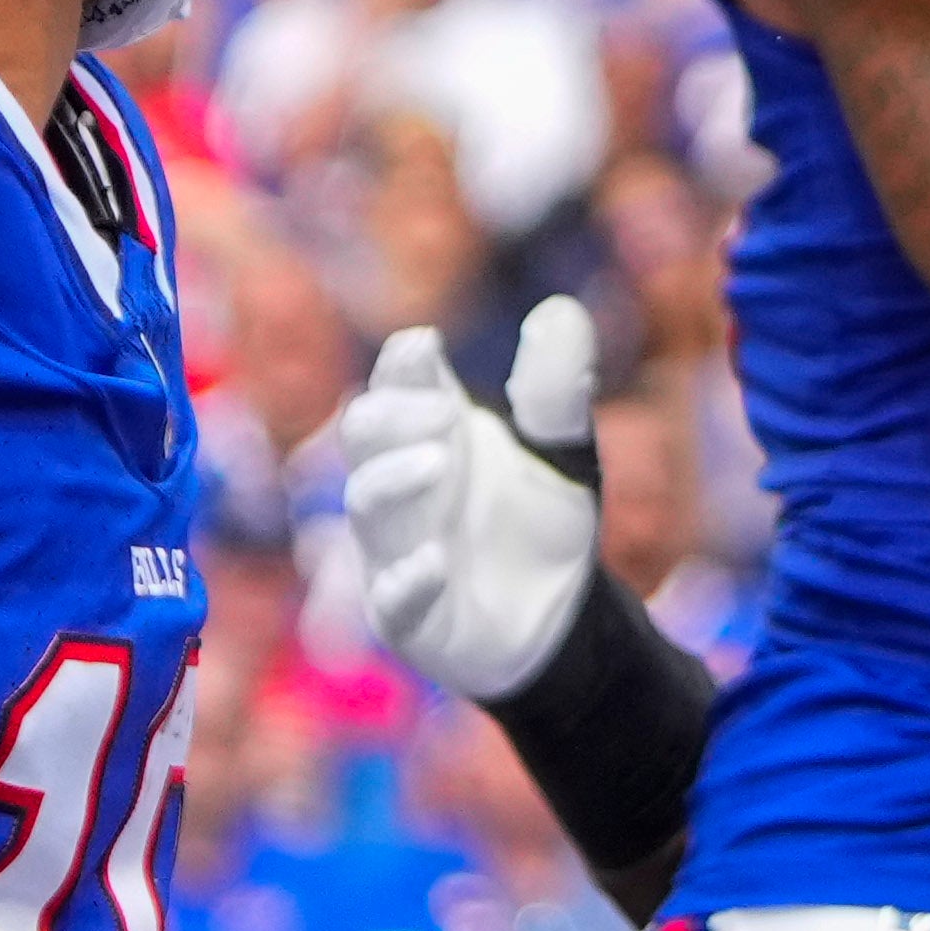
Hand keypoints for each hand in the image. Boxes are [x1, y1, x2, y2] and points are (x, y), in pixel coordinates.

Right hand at [337, 302, 606, 705]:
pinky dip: (407, 581)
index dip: (404, 366)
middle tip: (442, 412)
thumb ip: (558, 389)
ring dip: (395, 482)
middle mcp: (403, 486)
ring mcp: (395, 549)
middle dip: (393, 417)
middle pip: (365, 436)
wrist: (562, 621)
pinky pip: (389, 600)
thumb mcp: (564, 452)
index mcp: (433, 434)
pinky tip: (436, 564)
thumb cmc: (543, 525)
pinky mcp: (408, 617)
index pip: (399, 384)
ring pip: (368, 507)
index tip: (424, 347)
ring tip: (440, 462)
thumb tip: (561, 309)